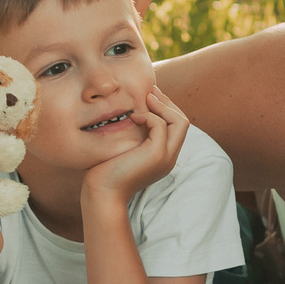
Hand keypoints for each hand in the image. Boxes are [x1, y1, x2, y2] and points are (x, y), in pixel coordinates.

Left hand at [81, 86, 189, 210]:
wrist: (102, 193)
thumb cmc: (106, 172)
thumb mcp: (124, 148)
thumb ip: (134, 134)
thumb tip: (131, 110)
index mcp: (164, 156)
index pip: (176, 126)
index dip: (166, 108)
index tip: (150, 95)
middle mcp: (170, 157)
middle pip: (183, 121)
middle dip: (168, 103)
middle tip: (151, 90)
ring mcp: (166, 157)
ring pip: (180, 122)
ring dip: (163, 106)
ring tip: (146, 97)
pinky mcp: (157, 155)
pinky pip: (161, 126)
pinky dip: (150, 116)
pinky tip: (133, 116)